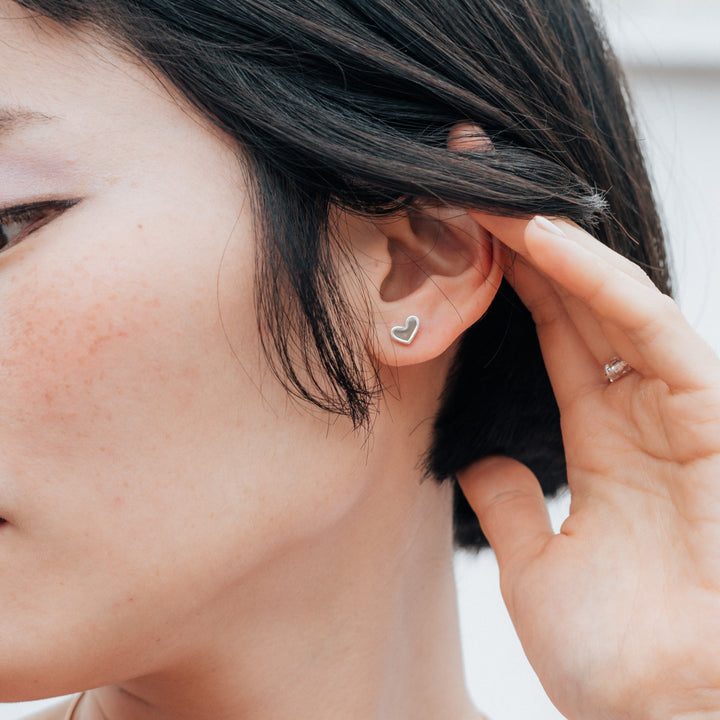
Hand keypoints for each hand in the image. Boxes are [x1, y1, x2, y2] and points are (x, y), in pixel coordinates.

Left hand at [457, 215, 719, 719]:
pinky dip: (601, 285)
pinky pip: (652, 333)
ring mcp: (675, 415)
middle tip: (469, 186)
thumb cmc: (616, 661)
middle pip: (576, 308)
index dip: (508, 287)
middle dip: (524, 246)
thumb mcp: (538, 569)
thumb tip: (477, 461)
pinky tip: (546, 242)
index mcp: (599, 445)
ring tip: (494, 198)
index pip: (551, 339)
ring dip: (554, 247)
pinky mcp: (710, 421)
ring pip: (613, 304)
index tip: (458, 239)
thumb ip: (513, 507)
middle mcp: (637, 418)